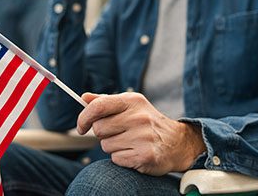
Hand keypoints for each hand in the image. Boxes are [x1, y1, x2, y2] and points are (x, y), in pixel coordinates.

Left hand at [77, 92, 206, 175]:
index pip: (98, 106)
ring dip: (113, 147)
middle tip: (118, 133)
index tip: (81, 127)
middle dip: (103, 134)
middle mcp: (138, 117)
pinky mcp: (145, 155)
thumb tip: (84, 98)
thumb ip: (106, 102)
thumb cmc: (148, 123)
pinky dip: (121, 158)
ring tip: (130, 142)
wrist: (177, 142)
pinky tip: (134, 152)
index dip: (84, 118)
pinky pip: (116, 159)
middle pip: (99, 129)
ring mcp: (143, 136)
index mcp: (132, 101)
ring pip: (106, 146)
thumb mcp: (130, 106)